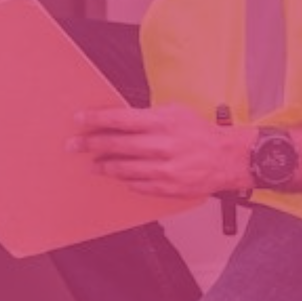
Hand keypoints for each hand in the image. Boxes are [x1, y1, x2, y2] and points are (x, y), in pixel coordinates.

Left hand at [67, 105, 254, 198]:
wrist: (227, 158)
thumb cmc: (201, 133)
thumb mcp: (176, 113)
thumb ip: (148, 117)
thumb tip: (119, 120)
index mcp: (163, 122)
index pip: (121, 119)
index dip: (97, 119)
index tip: (79, 120)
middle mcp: (162, 145)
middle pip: (116, 145)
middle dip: (91, 144)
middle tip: (75, 145)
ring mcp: (164, 169)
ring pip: (123, 169)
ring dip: (104, 166)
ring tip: (93, 164)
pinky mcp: (167, 187)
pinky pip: (137, 185)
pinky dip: (125, 180)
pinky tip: (118, 176)